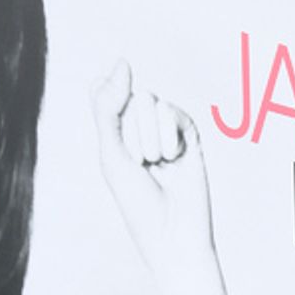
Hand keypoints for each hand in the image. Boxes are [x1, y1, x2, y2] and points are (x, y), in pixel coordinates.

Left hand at [92, 61, 238, 294]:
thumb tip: (123, 61)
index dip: (110, 106)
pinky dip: (167, 140)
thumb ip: (109, 106)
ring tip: (157, 166)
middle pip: (128, 96)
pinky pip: (171, 112)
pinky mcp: (189, 133)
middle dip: (130, 134)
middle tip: (141, 165)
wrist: (172, 233)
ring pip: (149, 101)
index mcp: (114, 131)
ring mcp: (164, 128)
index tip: (116, 142)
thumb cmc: (137, 202)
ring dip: (148, 139)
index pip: (105, 91)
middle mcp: (138, 125)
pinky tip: (174, 161)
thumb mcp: (111, 153)